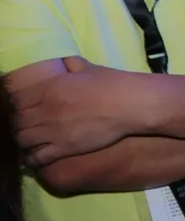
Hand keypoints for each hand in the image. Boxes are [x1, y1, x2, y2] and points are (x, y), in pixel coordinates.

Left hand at [11, 57, 151, 165]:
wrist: (131, 104)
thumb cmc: (112, 84)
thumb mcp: (88, 68)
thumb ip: (70, 65)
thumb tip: (63, 62)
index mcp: (50, 88)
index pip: (16, 99)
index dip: (17, 104)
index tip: (24, 107)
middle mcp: (46, 110)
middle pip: (16, 121)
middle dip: (19, 123)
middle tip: (28, 124)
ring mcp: (54, 131)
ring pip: (22, 139)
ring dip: (23, 139)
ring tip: (31, 139)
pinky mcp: (64, 148)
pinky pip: (37, 157)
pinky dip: (32, 158)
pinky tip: (37, 155)